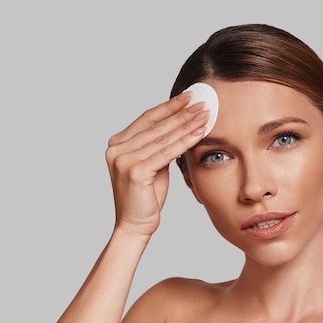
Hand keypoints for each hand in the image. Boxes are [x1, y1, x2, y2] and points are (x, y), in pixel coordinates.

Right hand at [105, 92, 208, 235]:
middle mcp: (116, 149)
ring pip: (163, 137)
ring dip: (187, 124)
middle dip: (182, 112)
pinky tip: (200, 133)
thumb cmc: (146, 198)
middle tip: (203, 101)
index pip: (147, 119)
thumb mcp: (152, 166)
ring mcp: (123, 159)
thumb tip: (179, 126)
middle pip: (156, 125)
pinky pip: (167, 152)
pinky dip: (185, 141)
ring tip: (206, 115)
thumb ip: (158, 146)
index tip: (189, 97)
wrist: (135, 226)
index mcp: (117, 144)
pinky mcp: (135, 171)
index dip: (169, 107)